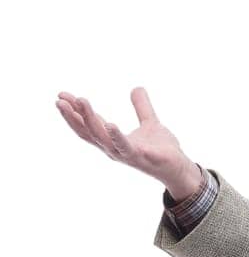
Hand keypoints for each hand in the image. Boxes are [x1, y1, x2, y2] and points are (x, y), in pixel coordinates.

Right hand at [55, 86, 202, 199]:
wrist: (180, 169)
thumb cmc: (163, 150)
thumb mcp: (150, 123)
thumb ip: (142, 107)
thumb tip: (136, 88)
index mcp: (113, 140)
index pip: (88, 125)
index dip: (74, 111)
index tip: (61, 95)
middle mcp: (114, 149)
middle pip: (87, 132)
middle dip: (72, 116)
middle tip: (60, 99)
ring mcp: (126, 154)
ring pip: (101, 138)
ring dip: (90, 120)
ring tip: (81, 101)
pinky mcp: (141, 157)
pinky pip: (126, 148)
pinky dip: (117, 136)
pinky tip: (110, 124)